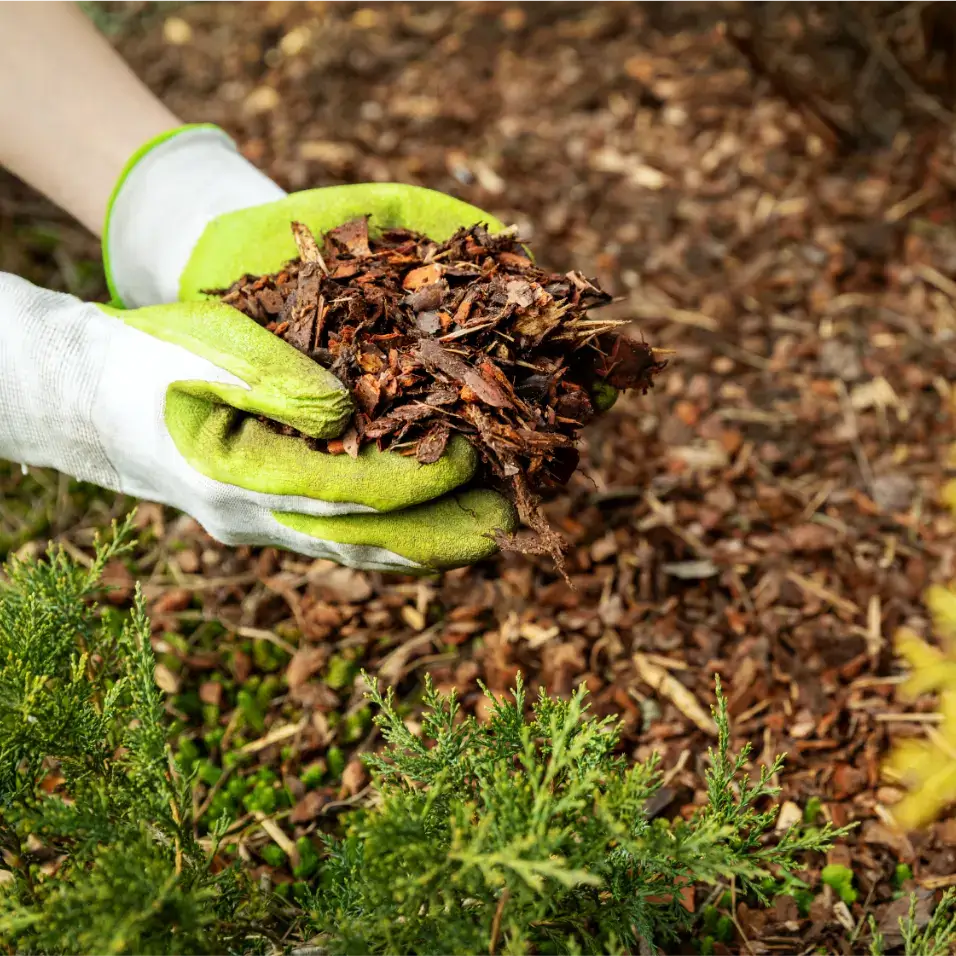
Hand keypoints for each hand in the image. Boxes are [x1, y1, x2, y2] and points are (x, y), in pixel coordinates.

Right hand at [0, 272, 513, 571]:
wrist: (95, 398)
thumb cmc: (152, 359)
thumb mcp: (206, 348)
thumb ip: (274, 379)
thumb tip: (347, 412)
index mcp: (236, 475)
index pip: (348, 491)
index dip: (416, 480)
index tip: (472, 457)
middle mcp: (253, 518)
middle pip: (362, 540)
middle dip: (437, 535)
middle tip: (506, 529)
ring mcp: (259, 528)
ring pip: (355, 548)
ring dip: (422, 545)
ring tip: (487, 535)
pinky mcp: (268, 521)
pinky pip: (340, 538)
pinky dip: (391, 537)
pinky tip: (432, 530)